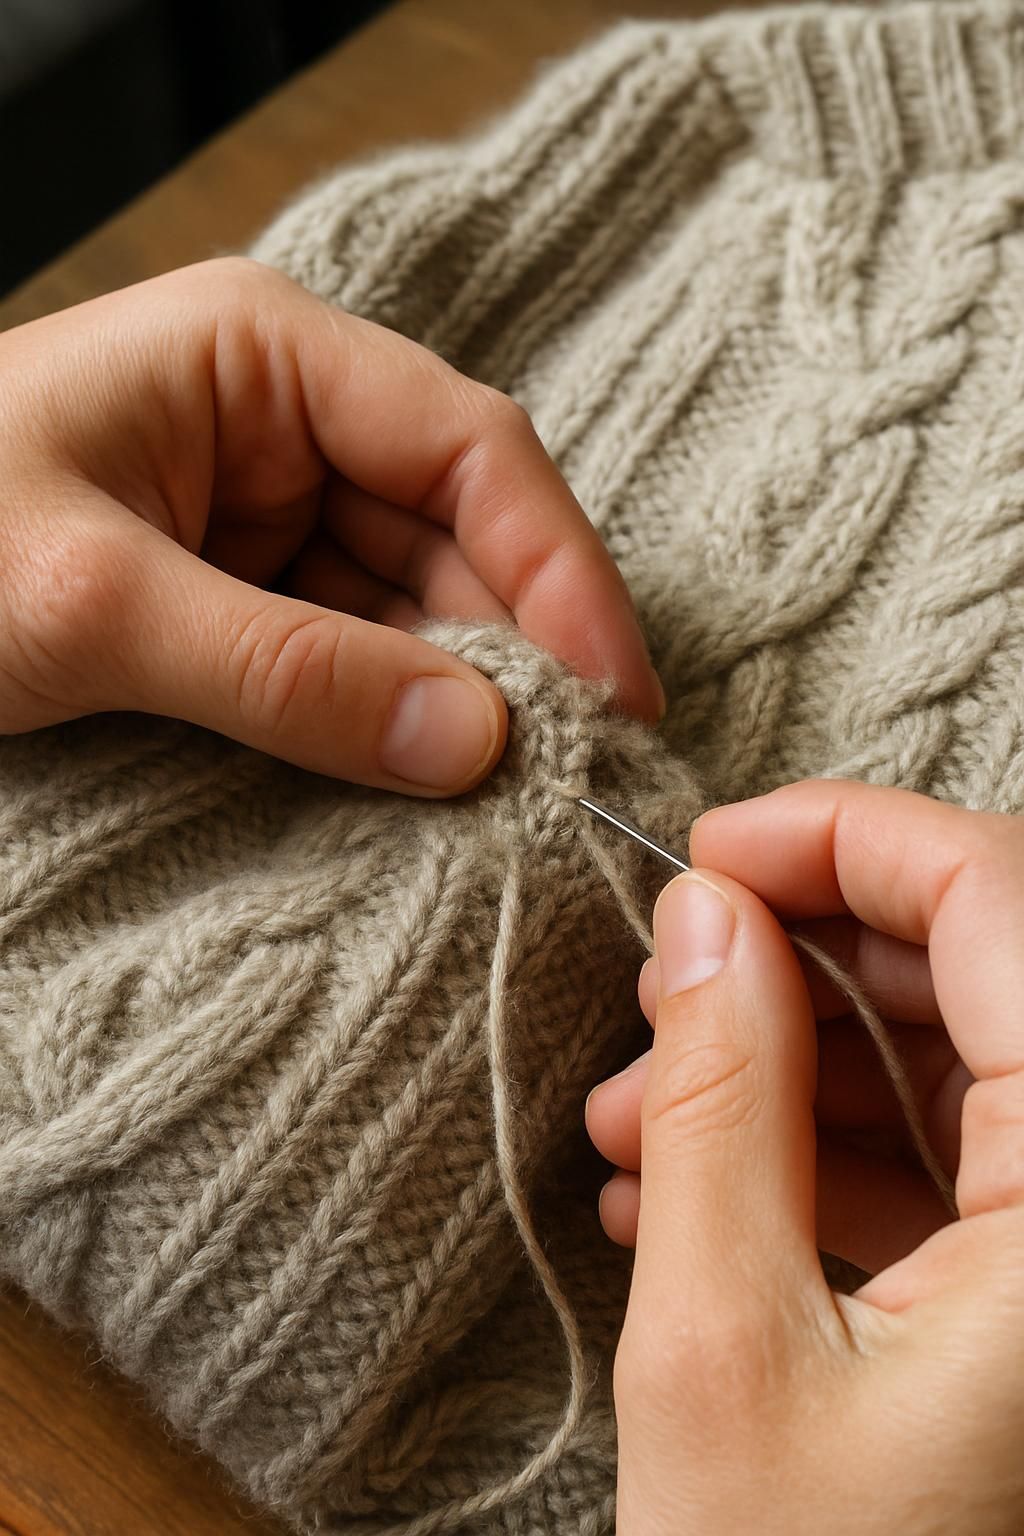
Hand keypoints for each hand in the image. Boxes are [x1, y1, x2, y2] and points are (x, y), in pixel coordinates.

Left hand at [0, 258, 661, 791]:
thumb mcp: (90, 605)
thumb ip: (285, 673)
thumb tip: (473, 742)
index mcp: (261, 354)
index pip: (467, 445)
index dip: (558, 568)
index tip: (611, 694)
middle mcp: (282, 421)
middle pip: (456, 529)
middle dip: (518, 647)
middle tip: (574, 769)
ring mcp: (263, 510)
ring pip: (412, 601)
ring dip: (461, 695)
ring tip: (513, 795)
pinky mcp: (240, 593)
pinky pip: (351, 652)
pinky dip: (392, 717)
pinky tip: (428, 780)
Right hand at [588, 780, 1023, 1533]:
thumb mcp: (724, 1354)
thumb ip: (718, 1100)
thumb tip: (698, 916)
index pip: (1003, 898)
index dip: (844, 837)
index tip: (704, 848)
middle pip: (986, 968)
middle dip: (801, 955)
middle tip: (661, 988)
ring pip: (962, 1066)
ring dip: (794, 1062)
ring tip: (639, 1119)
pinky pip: (957, 1167)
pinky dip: (825, 1151)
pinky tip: (693, 1188)